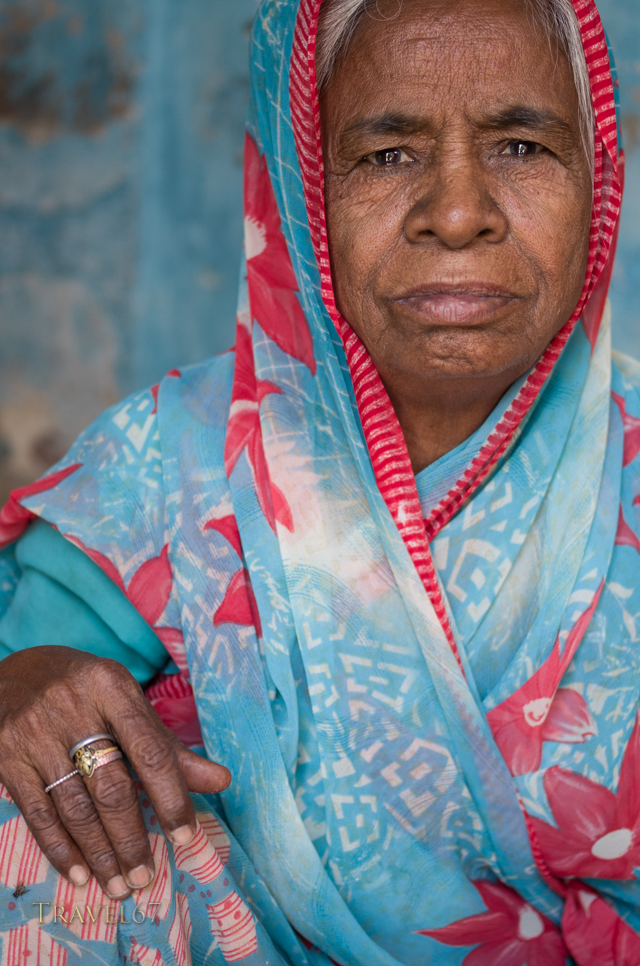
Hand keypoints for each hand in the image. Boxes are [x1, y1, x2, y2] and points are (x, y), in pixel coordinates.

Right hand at [0, 646, 230, 898]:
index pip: (150, 750)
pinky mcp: (7, 756)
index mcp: (112, 687)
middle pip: (111, 787)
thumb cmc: (82, 689)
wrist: (11, 672)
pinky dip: (61, 848)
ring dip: (100, 853)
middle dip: (131, 839)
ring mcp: (36, 733)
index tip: (184, 836)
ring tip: (119, 885)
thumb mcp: (124, 700)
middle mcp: (73, 707)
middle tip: (145, 876)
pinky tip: (80, 873)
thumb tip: (220, 781)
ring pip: (76, 807)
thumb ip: (166, 744)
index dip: (170, 797)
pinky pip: (39, 813)